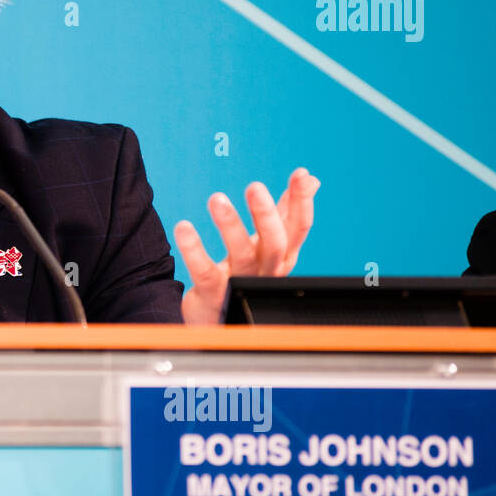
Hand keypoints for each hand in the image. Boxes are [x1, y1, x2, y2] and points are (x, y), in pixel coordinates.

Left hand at [173, 167, 319, 325]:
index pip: (298, 228)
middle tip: (255, 186)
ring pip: (242, 255)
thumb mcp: (269, 245)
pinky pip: (205, 272)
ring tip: (217, 198)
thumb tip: (311, 179)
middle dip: (266, 214)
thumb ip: (286, 213)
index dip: (302, 201)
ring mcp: (241, 284)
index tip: (300, 173)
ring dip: (231, 226)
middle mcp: (266, 271)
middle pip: (275, 243)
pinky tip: (184, 228)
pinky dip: (194, 250)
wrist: (219, 322)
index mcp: (282, 257)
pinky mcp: (213, 295)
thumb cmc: (247, 276)